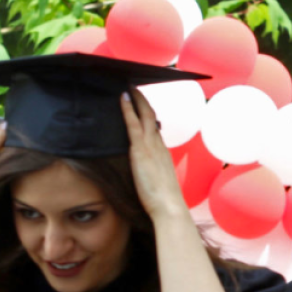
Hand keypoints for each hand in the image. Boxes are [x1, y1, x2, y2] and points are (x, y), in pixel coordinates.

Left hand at [119, 88, 187, 221]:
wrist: (169, 205)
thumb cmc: (163, 200)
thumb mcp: (157, 182)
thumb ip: (151, 172)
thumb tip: (145, 171)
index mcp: (162, 152)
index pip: (155, 127)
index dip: (148, 114)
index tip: (142, 105)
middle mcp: (159, 144)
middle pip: (151, 116)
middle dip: (143, 100)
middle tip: (134, 87)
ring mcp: (151, 145)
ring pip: (144, 114)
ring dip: (136, 98)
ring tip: (127, 86)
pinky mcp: (141, 149)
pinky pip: (133, 123)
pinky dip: (128, 109)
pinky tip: (123, 97)